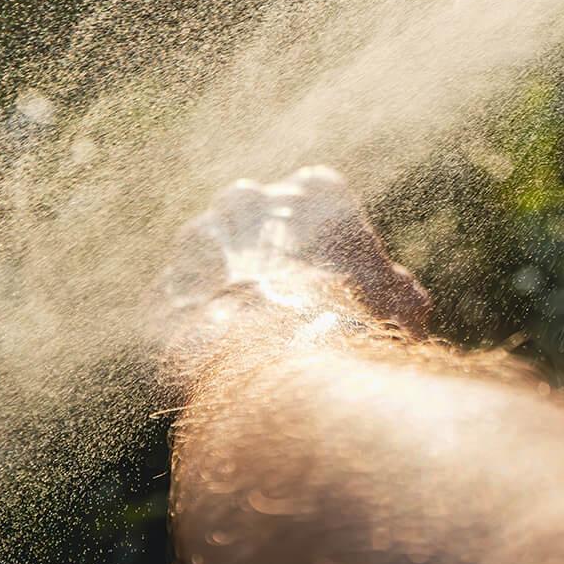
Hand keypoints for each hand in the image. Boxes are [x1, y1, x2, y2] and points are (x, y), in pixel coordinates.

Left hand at [156, 166, 431, 385]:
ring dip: (225, 285)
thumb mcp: (401, 307)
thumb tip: (403, 298)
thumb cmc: (355, 329)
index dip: (329, 238)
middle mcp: (248, 201)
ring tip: (253, 339)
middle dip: (267, 248)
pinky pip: (178, 309)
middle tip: (290, 300)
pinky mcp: (160, 292)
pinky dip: (195, 331)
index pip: (320, 195)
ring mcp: (197, 243)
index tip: (337, 273)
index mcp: (314, 192)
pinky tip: (222, 364)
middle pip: (256, 216)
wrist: (284, 371)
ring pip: (209, 256)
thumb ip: (397, 291)